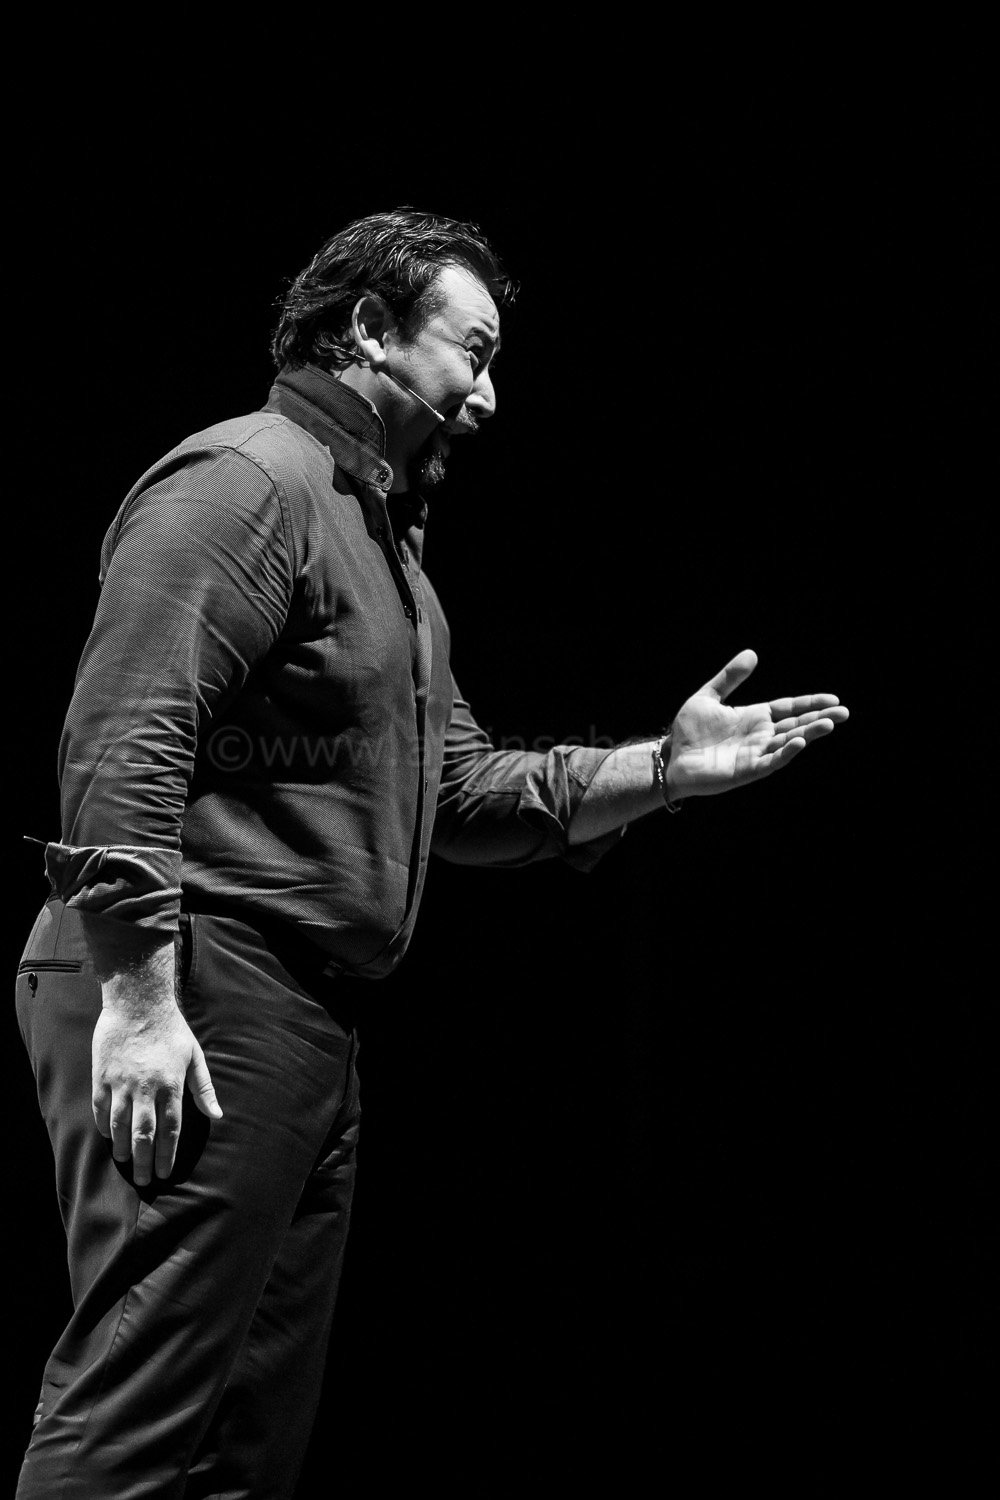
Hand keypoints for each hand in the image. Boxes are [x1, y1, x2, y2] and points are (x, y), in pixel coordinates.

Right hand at [92, 976, 222, 1186]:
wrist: (137, 1003)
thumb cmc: (171, 1029)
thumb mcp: (194, 1056)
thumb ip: (203, 1088)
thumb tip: (217, 1115)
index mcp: (171, 1085)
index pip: (170, 1130)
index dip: (167, 1155)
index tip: (165, 1173)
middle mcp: (145, 1088)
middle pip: (144, 1135)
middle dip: (144, 1161)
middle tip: (145, 1180)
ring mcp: (121, 1083)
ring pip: (119, 1126)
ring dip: (122, 1148)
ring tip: (126, 1162)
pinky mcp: (102, 1076)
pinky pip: (101, 1109)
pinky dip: (104, 1126)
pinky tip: (109, 1137)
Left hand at [667, 648, 847, 798]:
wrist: (670, 757)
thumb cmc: (688, 731)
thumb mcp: (707, 697)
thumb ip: (729, 678)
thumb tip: (752, 653)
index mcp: (754, 717)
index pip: (789, 708)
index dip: (809, 704)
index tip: (833, 699)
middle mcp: (760, 736)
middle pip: (796, 724)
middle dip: (819, 718)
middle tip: (844, 712)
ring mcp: (755, 753)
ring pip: (789, 742)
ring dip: (809, 734)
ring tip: (829, 724)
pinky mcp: (747, 770)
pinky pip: (771, 761)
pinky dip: (786, 752)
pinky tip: (798, 741)